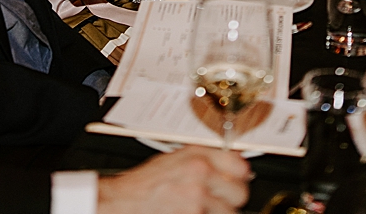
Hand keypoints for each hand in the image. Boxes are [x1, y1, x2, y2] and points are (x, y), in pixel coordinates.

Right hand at [97, 148, 249, 213]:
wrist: (124, 203)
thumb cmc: (147, 183)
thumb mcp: (176, 158)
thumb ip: (205, 158)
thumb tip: (234, 164)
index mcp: (197, 156)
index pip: (240, 165)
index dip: (240, 175)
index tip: (237, 180)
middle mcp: (200, 176)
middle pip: (240, 193)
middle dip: (232, 199)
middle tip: (221, 200)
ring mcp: (197, 201)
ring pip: (231, 213)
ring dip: (220, 213)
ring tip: (204, 209)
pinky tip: (194, 213)